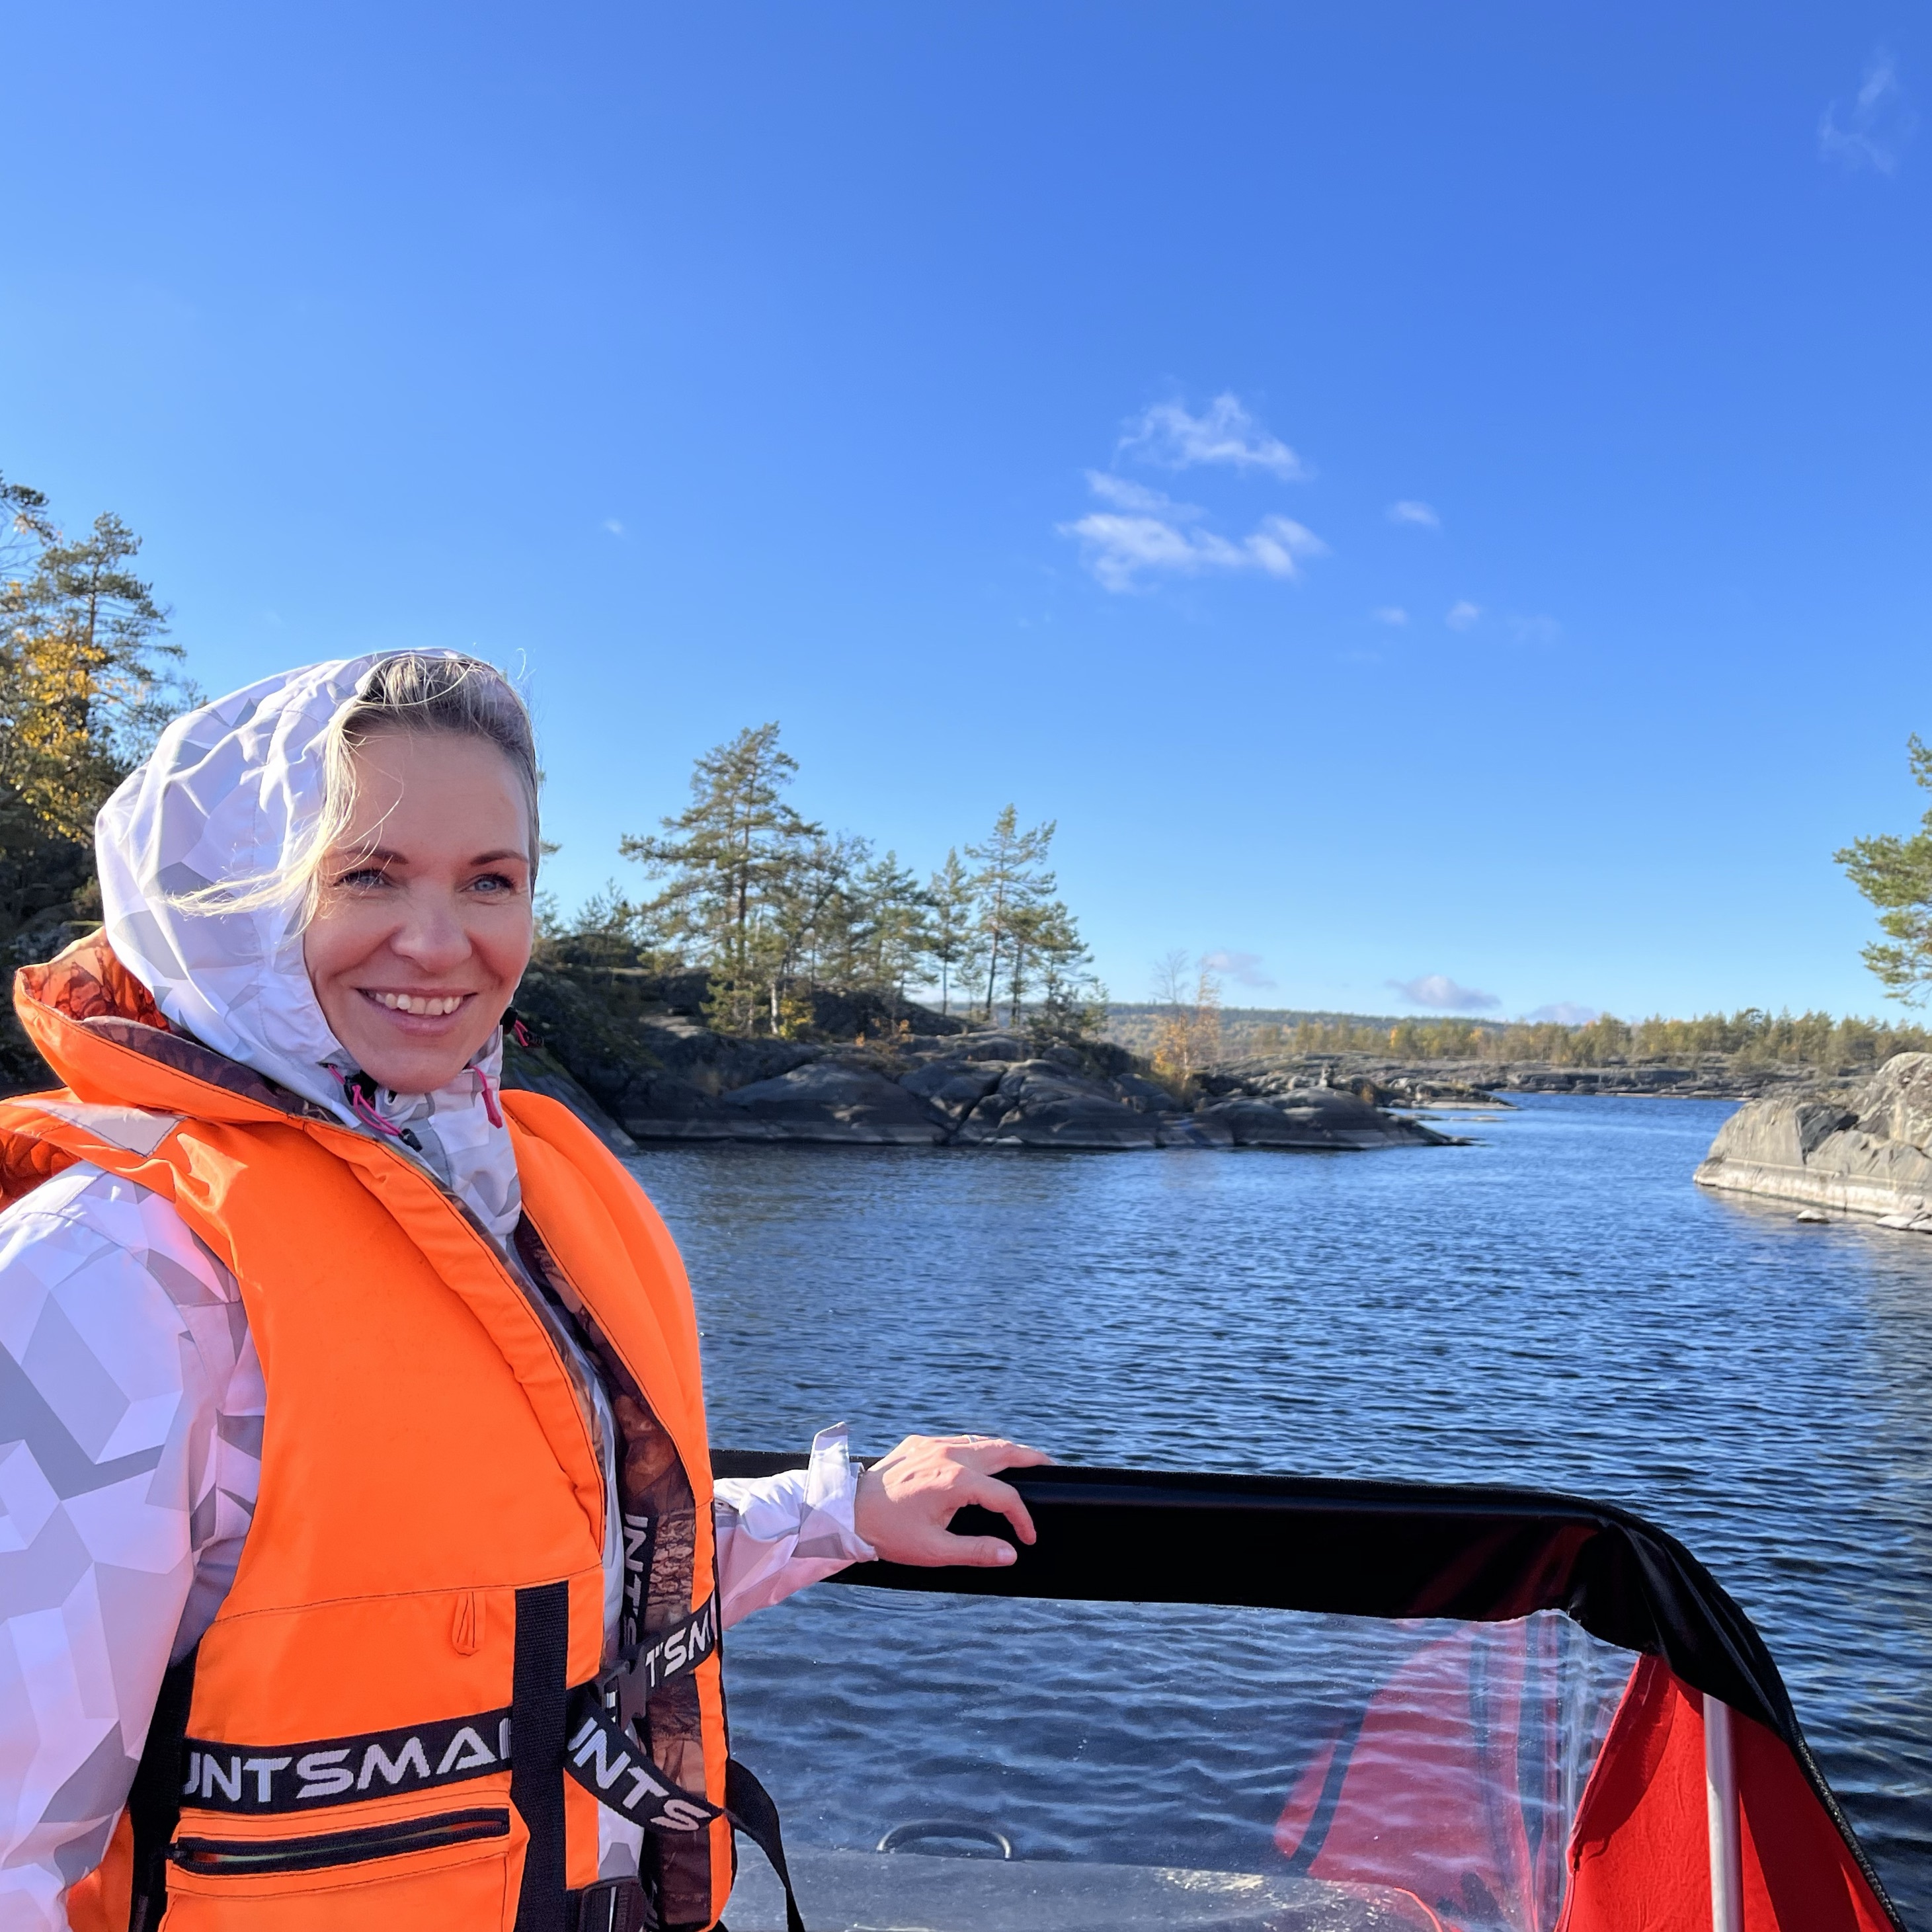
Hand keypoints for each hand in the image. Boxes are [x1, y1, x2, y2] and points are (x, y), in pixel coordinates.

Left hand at [853, 1433, 1052, 1567]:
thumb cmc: (890, 1534)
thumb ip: (977, 1552)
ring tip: (1025, 1463)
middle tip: (1053, 1469)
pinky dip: (979, 1448)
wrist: (847, 1511)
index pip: (1005, 1496)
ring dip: (1006, 1451)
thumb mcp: (935, 1551)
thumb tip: (1012, 1554)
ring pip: (982, 1440)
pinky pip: (959, 1439)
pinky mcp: (919, 1441)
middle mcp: (948, 1453)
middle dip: (1032, 1459)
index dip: (1023, 1518)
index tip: (1029, 1537)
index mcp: (956, 1481)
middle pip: (1003, 1449)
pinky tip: (984, 1461)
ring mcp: (933, 1443)